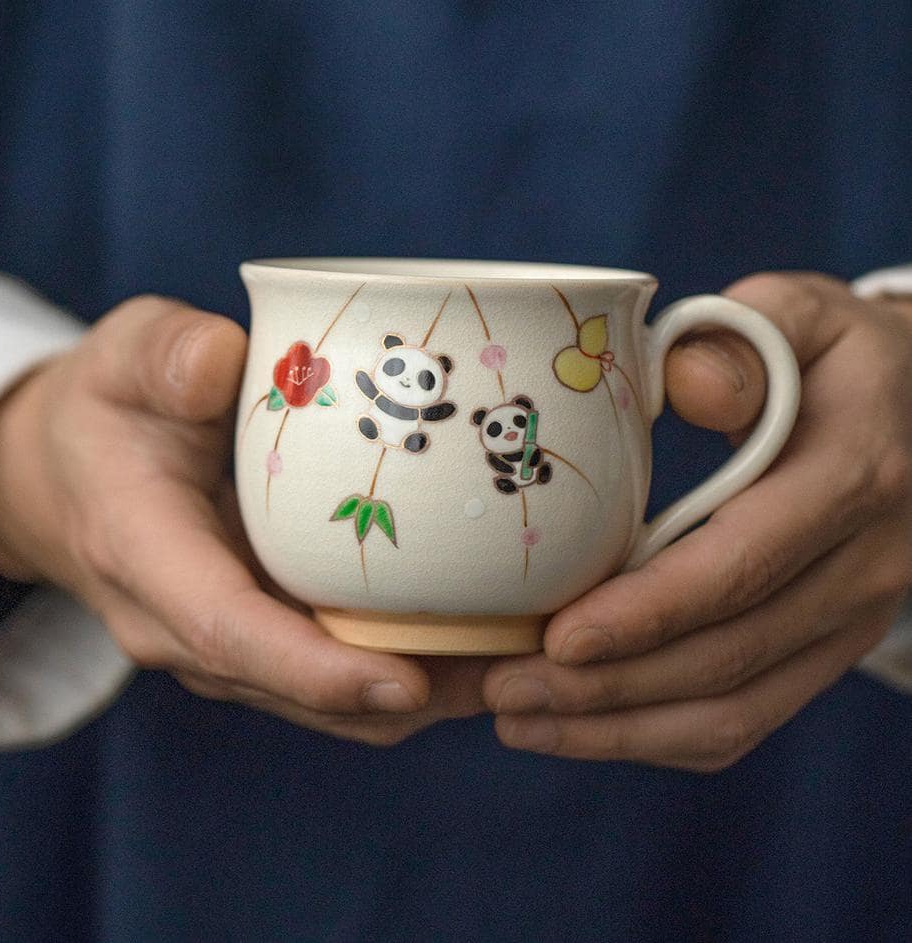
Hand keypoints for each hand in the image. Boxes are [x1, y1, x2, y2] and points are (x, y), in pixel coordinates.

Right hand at [0, 296, 486, 744]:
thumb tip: (224, 360)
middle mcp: (181, 626)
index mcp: (146, 557)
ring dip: (419, 695)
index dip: (318, 670)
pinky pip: (330, 677)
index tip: (408, 684)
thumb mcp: (121, 357)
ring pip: (325, 702)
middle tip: (513, 671)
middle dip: (407, 695)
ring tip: (516, 662)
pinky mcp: (255, 637)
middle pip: (300, 690)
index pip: (230, 633)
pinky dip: (402, 672)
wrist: (66, 475)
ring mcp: (221, 644)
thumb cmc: (105, 409)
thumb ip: (165, 355)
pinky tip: (470, 638)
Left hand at [484, 273, 911, 770]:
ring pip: (734, 710)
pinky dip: (657, 735)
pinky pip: (746, 718)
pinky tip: (581, 727)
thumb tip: (682, 383)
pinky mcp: (826, 647)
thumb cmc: (829, 357)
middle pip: (726, 655)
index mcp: (852, 476)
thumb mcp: (796, 317)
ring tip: (519, 720)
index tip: (555, 640)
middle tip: (502, 690)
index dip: (647, 612)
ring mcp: (851, 618)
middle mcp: (865, 565)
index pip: (741, 564)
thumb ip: (737, 346)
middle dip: (607, 687)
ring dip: (619, 729)